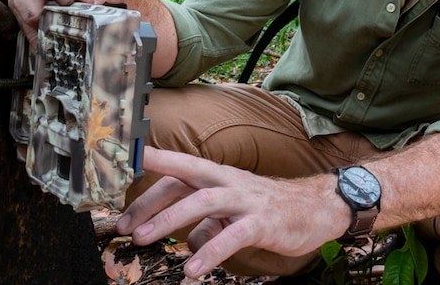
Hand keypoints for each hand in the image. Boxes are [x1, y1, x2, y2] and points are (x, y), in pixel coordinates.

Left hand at [116, 147, 346, 277]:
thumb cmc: (270, 209)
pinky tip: (193, 269)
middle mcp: (230, 182)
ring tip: (147, 241)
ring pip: (205, 201)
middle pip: (186, 180)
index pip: (180, 169)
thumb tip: (185, 241)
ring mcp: (246, 200)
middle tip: (126, 226)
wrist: (318, 207)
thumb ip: (207, 222)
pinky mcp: (263, 222)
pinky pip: (232, 235)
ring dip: (171, 220)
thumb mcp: (233, 211)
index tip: (121, 172)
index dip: (151, 172)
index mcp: (220, 176)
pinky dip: (210, 251)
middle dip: (152, 199)